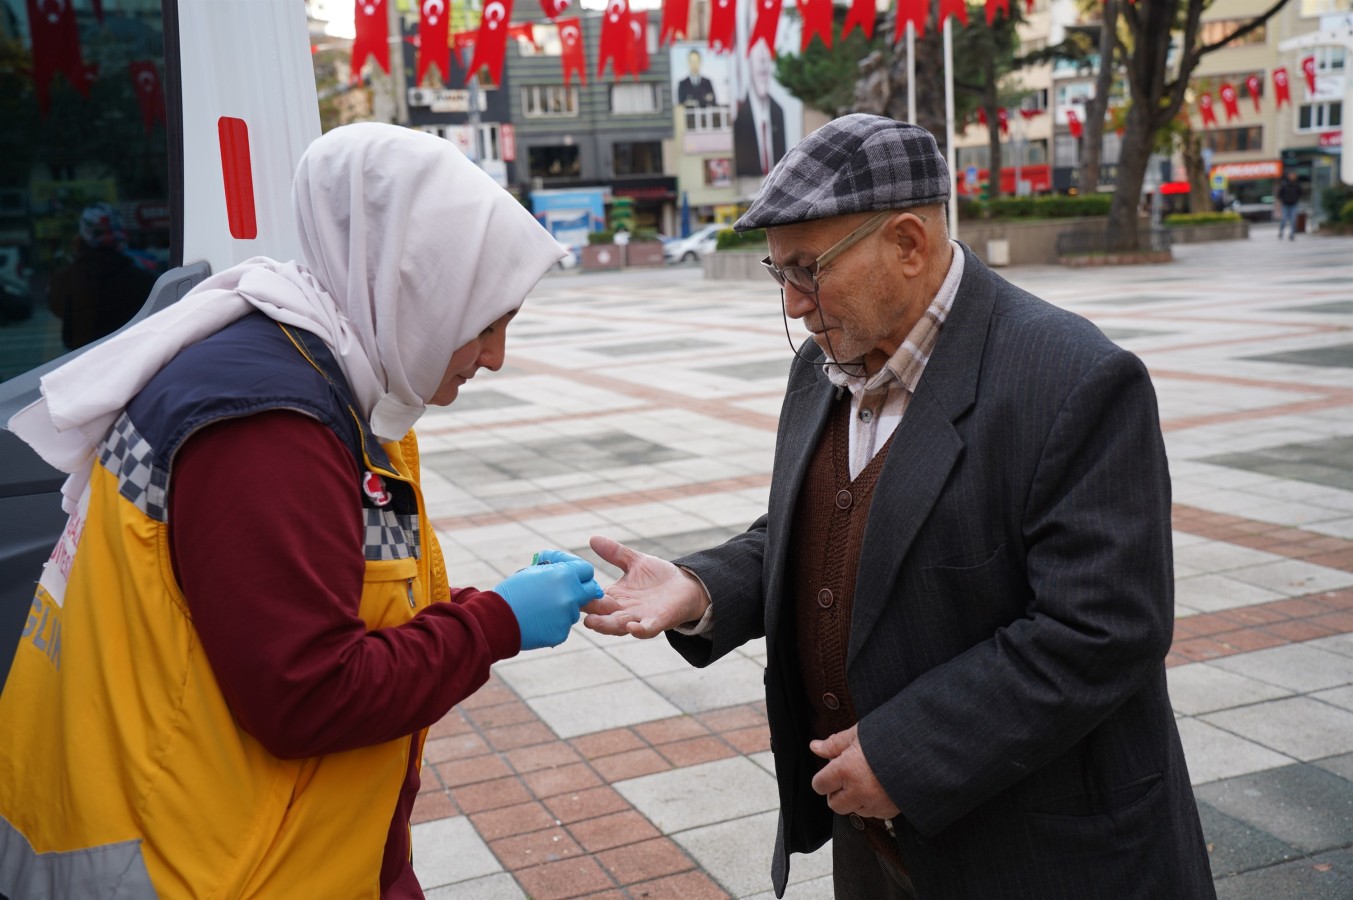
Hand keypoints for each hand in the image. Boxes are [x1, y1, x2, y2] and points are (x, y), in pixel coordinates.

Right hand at [494, 558, 602, 650]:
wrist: (497, 618)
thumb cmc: (513, 591)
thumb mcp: (533, 572)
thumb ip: (554, 568)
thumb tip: (564, 563)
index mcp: (564, 575)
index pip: (586, 570)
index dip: (579, 571)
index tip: (573, 574)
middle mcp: (570, 595)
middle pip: (590, 591)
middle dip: (581, 590)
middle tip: (569, 591)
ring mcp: (567, 616)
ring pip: (574, 610)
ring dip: (565, 608)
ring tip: (541, 608)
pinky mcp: (561, 632)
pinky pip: (563, 625)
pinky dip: (554, 623)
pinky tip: (538, 621)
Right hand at [582, 536, 708, 638]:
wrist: (686, 586)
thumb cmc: (658, 576)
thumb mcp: (635, 562)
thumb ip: (615, 553)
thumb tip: (593, 538)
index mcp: (615, 597)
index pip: (594, 599)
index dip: (583, 596)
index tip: (570, 592)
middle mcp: (624, 610)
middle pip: (602, 616)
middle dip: (591, 615)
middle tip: (578, 613)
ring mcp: (639, 618)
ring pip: (619, 626)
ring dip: (606, 626)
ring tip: (592, 623)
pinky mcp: (657, 622)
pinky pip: (646, 630)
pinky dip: (639, 630)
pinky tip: (632, 628)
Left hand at [809, 725, 899, 819]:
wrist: (925, 750)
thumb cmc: (891, 737)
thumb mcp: (860, 733)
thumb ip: (835, 743)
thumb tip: (815, 747)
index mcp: (846, 770)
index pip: (820, 784)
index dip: (823, 778)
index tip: (830, 772)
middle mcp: (858, 791)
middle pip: (834, 804)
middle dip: (836, 792)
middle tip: (846, 778)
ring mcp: (875, 804)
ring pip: (854, 811)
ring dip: (855, 800)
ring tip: (866, 780)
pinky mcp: (890, 811)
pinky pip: (874, 814)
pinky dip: (873, 805)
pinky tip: (880, 788)